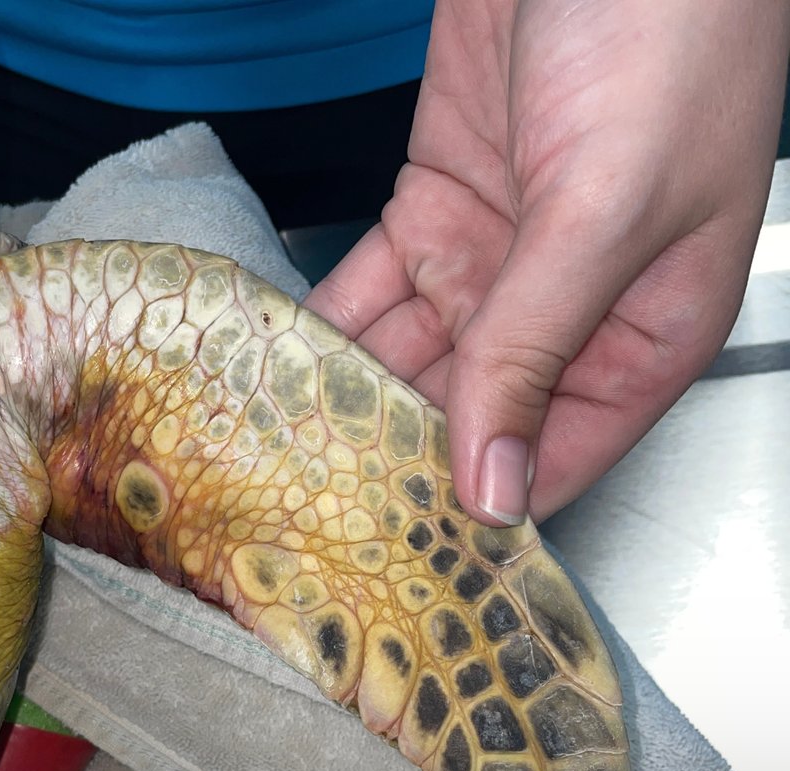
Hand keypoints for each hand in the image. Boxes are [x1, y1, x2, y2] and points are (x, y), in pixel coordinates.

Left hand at [304, 0, 789, 524]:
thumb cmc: (664, 34)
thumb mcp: (605, 210)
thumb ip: (538, 345)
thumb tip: (497, 482)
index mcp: (641, 330)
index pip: (553, 454)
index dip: (479, 504)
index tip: (399, 548)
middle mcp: (563, 308)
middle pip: (466, 415)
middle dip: (393, 456)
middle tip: (309, 505)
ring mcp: (492, 260)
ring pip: (407, 356)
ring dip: (346, 397)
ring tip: (276, 451)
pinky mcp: (432, 208)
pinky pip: (369, 287)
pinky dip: (325, 323)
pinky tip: (277, 364)